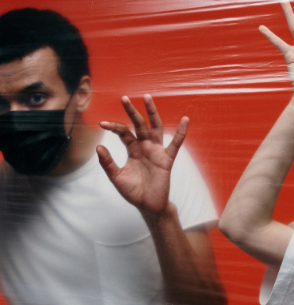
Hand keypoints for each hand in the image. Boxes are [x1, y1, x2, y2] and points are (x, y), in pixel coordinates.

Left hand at [97, 95, 187, 216]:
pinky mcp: (167, 159)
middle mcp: (145, 147)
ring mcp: (156, 151)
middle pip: (139, 125)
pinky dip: (181, 132)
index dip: (114, 127)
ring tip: (147, 99)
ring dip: (152, 113)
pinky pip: (176, 144)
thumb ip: (107, 163)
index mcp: (132, 150)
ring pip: (155, 128)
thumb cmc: (133, 192)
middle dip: (132, 112)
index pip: (123, 133)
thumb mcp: (116, 177)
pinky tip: (185, 120)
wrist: (148, 205)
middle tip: (124, 98)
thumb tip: (98, 146)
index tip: (102, 123)